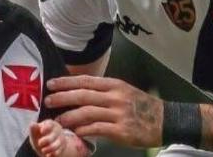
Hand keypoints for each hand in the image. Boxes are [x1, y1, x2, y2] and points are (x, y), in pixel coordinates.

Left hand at [30, 120, 66, 156]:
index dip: (46, 127)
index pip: (50, 124)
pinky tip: (48, 154)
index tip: (41, 131)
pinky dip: (51, 154)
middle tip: (39, 143)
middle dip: (46, 140)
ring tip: (43, 150)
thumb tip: (32, 124)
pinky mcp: (62, 147)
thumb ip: (33, 129)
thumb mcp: (35, 133)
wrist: (47, 146)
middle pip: (53, 135)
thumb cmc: (39, 137)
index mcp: (50, 124)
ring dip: (48, 149)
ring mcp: (60, 139)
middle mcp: (57, 130)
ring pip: (55, 145)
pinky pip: (57, 152)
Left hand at [45, 75, 162, 147]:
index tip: (51, 84)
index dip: (67, 82)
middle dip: (63, 97)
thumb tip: (79, 93)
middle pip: (83, 95)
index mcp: (114, 85)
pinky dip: (83, 130)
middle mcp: (115, 97)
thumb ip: (104, 92)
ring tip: (58, 121)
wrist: (164, 120)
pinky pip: (97, 129)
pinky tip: (75, 132)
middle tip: (48, 100)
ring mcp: (118, 114)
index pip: (86, 81)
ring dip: (69, 117)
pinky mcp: (121, 130)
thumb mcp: (124, 91)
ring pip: (87, 113)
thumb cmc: (141, 106)